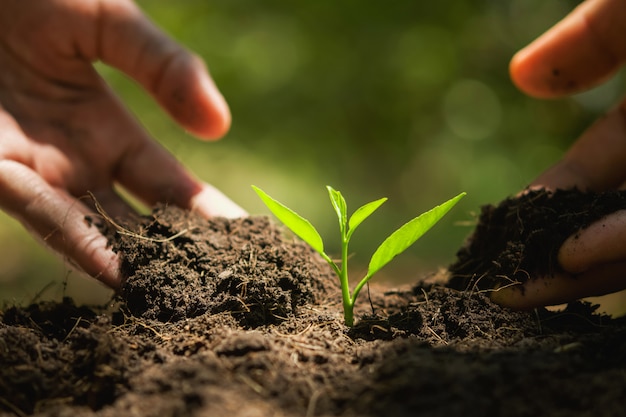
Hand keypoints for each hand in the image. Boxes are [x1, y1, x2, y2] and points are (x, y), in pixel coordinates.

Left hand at [0, 0, 245, 288]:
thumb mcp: (111, 22)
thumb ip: (165, 66)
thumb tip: (220, 126)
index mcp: (109, 133)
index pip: (172, 189)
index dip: (212, 215)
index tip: (253, 241)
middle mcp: (76, 166)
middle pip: (139, 223)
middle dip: (182, 254)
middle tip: (230, 284)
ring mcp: (34, 174)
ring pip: (93, 233)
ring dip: (136, 265)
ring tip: (181, 296)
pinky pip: (41, 212)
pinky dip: (79, 241)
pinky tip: (118, 270)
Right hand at [492, 0, 625, 308]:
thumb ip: (593, 35)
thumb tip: (521, 77)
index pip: (603, 163)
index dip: (551, 198)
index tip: (502, 229)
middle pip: (615, 216)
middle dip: (556, 254)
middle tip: (500, 286)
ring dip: (584, 269)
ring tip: (523, 289)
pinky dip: (624, 248)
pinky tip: (575, 256)